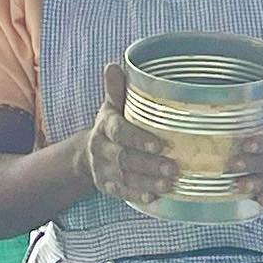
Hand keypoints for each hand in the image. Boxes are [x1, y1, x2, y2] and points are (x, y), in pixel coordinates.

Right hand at [83, 63, 177, 204]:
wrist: (89, 153)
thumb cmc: (112, 125)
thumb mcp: (112, 106)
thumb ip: (117, 90)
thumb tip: (114, 64)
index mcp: (105, 125)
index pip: (119, 131)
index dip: (138, 139)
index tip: (160, 145)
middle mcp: (101, 148)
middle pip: (123, 158)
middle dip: (148, 164)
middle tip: (173, 168)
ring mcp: (103, 169)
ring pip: (124, 177)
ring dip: (147, 182)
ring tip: (169, 184)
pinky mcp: (106, 186)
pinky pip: (121, 192)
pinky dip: (137, 195)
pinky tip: (154, 197)